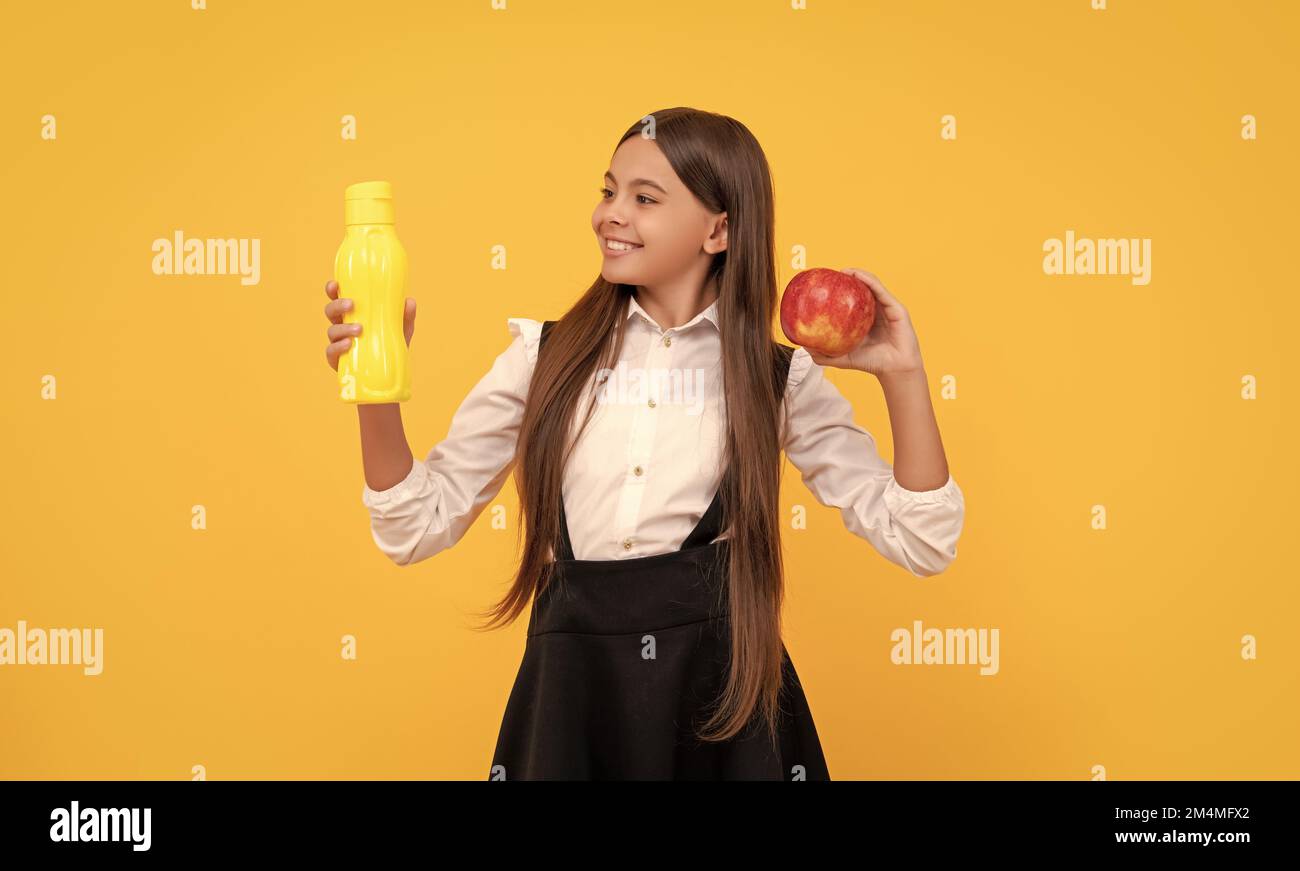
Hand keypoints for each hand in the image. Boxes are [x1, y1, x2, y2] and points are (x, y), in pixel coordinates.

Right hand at [322, 279, 415, 370]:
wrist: (386, 374)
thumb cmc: (389, 345)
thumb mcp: (400, 330)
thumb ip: (405, 317)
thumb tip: (409, 301)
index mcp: (352, 314)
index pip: (338, 298)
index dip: (333, 290)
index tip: (336, 284)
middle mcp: (342, 326)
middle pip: (330, 311)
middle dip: (338, 305)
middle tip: (352, 305)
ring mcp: (338, 342)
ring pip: (332, 331)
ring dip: (343, 328)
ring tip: (359, 330)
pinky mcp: (337, 359)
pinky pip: (331, 351)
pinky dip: (338, 347)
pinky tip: (348, 345)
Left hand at [805, 268, 923, 376]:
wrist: (894, 370)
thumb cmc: (871, 363)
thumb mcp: (842, 358)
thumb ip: (823, 355)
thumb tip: (802, 347)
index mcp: (864, 318)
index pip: (851, 298)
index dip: (840, 289)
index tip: (824, 283)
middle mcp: (875, 310)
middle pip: (861, 287)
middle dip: (847, 278)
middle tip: (832, 274)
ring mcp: (886, 307)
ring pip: (872, 284)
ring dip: (858, 274)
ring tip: (844, 271)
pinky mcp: (896, 308)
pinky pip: (881, 291)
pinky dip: (869, 281)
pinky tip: (857, 276)